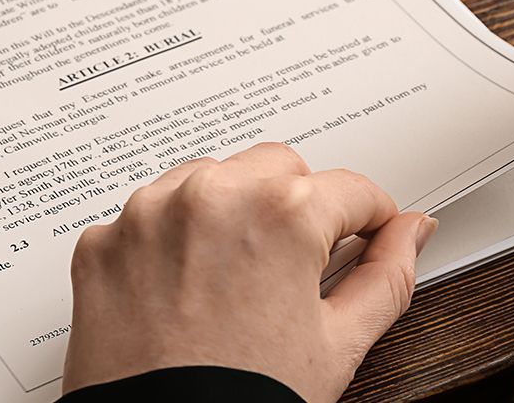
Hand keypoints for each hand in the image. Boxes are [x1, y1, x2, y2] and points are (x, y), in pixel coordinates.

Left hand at [62, 142, 435, 401]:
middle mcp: (210, 196)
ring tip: (237, 280)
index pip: (350, 189)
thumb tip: (411, 233)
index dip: (368, 219)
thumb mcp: (339, 345)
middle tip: (296, 267)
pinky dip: (170, 240)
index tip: (365, 234)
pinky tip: (185, 291)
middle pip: (277, 168)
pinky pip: (150, 216)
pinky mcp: (102, 242)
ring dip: (230, 211)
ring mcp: (148, 215)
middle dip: (296, 207)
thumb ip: (387, 276)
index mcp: (280, 213)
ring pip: (210, 179)